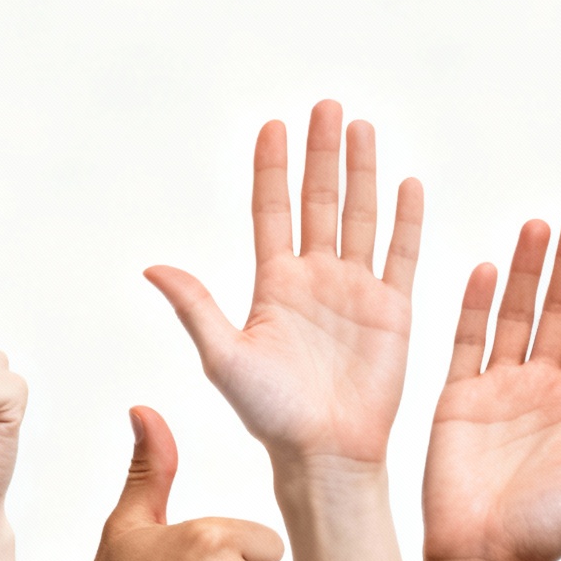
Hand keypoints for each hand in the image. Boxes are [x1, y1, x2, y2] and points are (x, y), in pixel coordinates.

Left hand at [146, 100, 422, 464]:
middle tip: (326, 107)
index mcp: (274, 285)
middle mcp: (315, 280)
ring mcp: (356, 292)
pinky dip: (406, 220)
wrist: (324, 453)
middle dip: (322, 154)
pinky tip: (407, 184)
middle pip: (320, 201)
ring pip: (361, 217)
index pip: (272, 211)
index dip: (273, 168)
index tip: (274, 124)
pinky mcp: (393, 311)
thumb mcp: (224, 358)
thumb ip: (196, 308)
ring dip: (362, 173)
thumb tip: (153, 266)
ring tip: (361, 128)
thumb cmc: (270, 416)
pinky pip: (401, 255)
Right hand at [421, 209, 560, 560]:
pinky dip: (477, 305)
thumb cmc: (548, 532)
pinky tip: (488, 269)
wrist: (484, 559)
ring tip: (538, 226)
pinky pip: (469, 340)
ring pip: (517, 315)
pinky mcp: (460, 397)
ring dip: (527, 271)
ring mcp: (500, 389)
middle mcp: (544, 388)